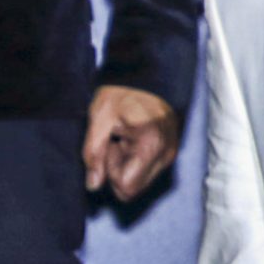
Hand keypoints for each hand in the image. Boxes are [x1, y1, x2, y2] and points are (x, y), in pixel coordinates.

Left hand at [83, 85, 178, 200]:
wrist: (147, 75)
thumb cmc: (123, 93)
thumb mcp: (99, 120)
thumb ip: (94, 155)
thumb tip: (93, 185)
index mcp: (150, 145)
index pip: (127, 187)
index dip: (111, 171)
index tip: (110, 146)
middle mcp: (166, 154)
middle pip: (134, 188)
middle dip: (119, 170)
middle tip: (116, 142)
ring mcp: (171, 154)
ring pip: (141, 181)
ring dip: (127, 166)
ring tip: (125, 139)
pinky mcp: (171, 152)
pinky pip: (148, 171)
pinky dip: (137, 160)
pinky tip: (133, 140)